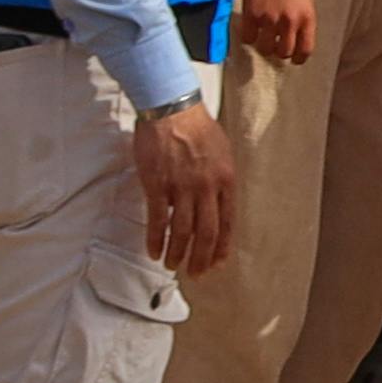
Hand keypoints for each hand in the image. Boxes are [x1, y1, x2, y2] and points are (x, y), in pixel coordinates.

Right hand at [131, 98, 238, 273]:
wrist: (171, 108)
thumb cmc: (197, 127)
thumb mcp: (223, 152)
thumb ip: (221, 181)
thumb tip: (218, 205)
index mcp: (226, 180)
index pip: (227, 223)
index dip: (221, 247)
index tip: (216, 263)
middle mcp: (207, 187)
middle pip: (206, 233)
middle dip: (200, 258)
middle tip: (195, 274)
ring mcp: (182, 187)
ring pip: (182, 231)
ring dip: (177, 253)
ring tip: (173, 265)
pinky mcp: (157, 185)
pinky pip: (157, 220)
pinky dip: (155, 239)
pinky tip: (153, 251)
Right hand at [237, 0, 317, 67]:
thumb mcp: (306, 1)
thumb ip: (302, 21)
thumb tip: (296, 39)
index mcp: (307, 18)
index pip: (305, 49)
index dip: (299, 58)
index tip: (295, 59)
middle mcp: (290, 22)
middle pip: (284, 52)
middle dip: (280, 50)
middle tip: (276, 44)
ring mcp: (270, 20)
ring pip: (265, 48)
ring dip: (264, 45)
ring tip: (263, 36)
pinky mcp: (252, 17)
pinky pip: (249, 38)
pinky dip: (249, 36)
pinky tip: (251, 29)